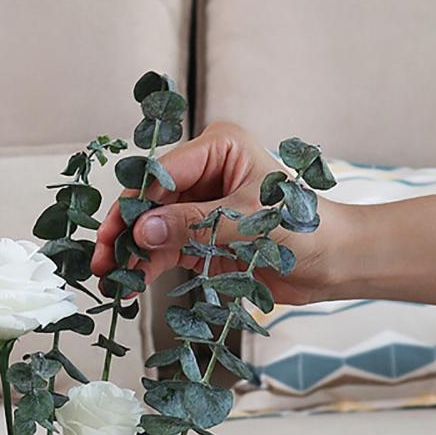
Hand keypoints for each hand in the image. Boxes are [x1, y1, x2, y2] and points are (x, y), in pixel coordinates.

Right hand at [92, 122, 346, 305]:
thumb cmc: (304, 229)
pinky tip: (129, 286)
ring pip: (151, 227)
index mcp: (218, 148)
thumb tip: (142, 232)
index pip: (163, 171)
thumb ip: (193, 226)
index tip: (116, 233)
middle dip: (125, 230)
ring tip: (109, 280)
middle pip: (149, 200)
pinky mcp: (199, 237)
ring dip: (129, 253)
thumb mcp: (247, 223)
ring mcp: (198, 206)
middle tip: (102, 260)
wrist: (333, 263)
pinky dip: (146, 267)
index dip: (135, 202)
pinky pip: (163, 249)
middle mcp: (204, 173)